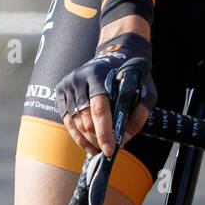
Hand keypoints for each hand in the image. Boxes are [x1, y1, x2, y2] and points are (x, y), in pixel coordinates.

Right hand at [53, 32, 156, 156]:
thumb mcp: (144, 90)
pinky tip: (88, 144)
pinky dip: (78, 135)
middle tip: (108, 150)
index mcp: (99, 75)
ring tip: (99, 149)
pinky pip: (67, 120)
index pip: (100, 109)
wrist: (115, 54)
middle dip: (98, 138)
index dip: (104, 133)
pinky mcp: (60, 92)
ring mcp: (67, 85)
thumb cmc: (131, 75)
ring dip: (88, 139)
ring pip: (75, 122)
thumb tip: (123, 140)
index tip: (110, 151)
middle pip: (86, 119)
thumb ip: (139, 114)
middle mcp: (79, 79)